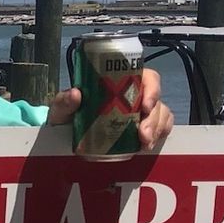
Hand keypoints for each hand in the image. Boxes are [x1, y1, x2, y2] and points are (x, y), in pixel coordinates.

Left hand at [44, 67, 173, 150]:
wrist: (65, 137)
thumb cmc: (68, 115)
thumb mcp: (62, 108)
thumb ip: (64, 102)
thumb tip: (75, 94)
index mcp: (120, 82)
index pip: (146, 77)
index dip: (152, 89)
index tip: (145, 106)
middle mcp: (134, 95)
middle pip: (156, 99)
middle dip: (154, 117)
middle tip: (144, 134)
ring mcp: (140, 112)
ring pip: (161, 113)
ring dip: (157, 128)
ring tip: (145, 144)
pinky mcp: (142, 128)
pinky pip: (161, 128)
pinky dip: (160, 135)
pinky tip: (149, 145)